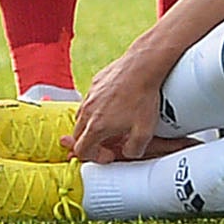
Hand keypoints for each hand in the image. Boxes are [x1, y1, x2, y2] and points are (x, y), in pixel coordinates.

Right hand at [64, 44, 168, 164]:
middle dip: (91, 143)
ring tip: (110, 125)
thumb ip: (133, 150)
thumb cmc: (143, 96)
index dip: (95, 157)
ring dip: (92, 125)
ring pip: (82, 116)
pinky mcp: (96, 82)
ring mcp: (90, 95)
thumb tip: (128, 152)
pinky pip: (90, 100)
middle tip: (107, 143)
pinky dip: (97, 108)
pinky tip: (114, 105)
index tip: (109, 154)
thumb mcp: (144, 132)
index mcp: (96, 127)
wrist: (143, 65)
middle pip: (78, 135)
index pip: (82, 151)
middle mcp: (88, 111)